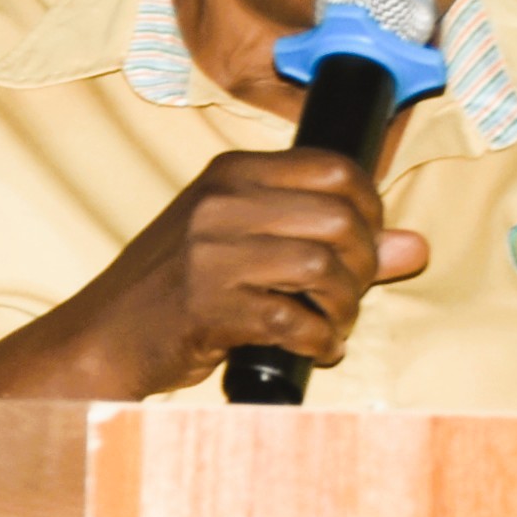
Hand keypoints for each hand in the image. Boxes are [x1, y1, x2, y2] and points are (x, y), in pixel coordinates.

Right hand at [0, 143, 430, 402]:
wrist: (102, 336)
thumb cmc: (174, 289)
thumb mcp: (241, 244)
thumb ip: (325, 237)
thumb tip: (415, 246)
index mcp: (232, 173)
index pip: (336, 168)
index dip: (372, 209)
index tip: (366, 244)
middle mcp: (221, 203)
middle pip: (339, 218)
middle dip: (365, 265)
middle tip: (351, 295)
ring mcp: (211, 254)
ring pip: (323, 268)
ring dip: (345, 307)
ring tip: (334, 325)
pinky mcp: (207, 307)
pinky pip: (294, 320)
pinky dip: (319, 341)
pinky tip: (314, 348)